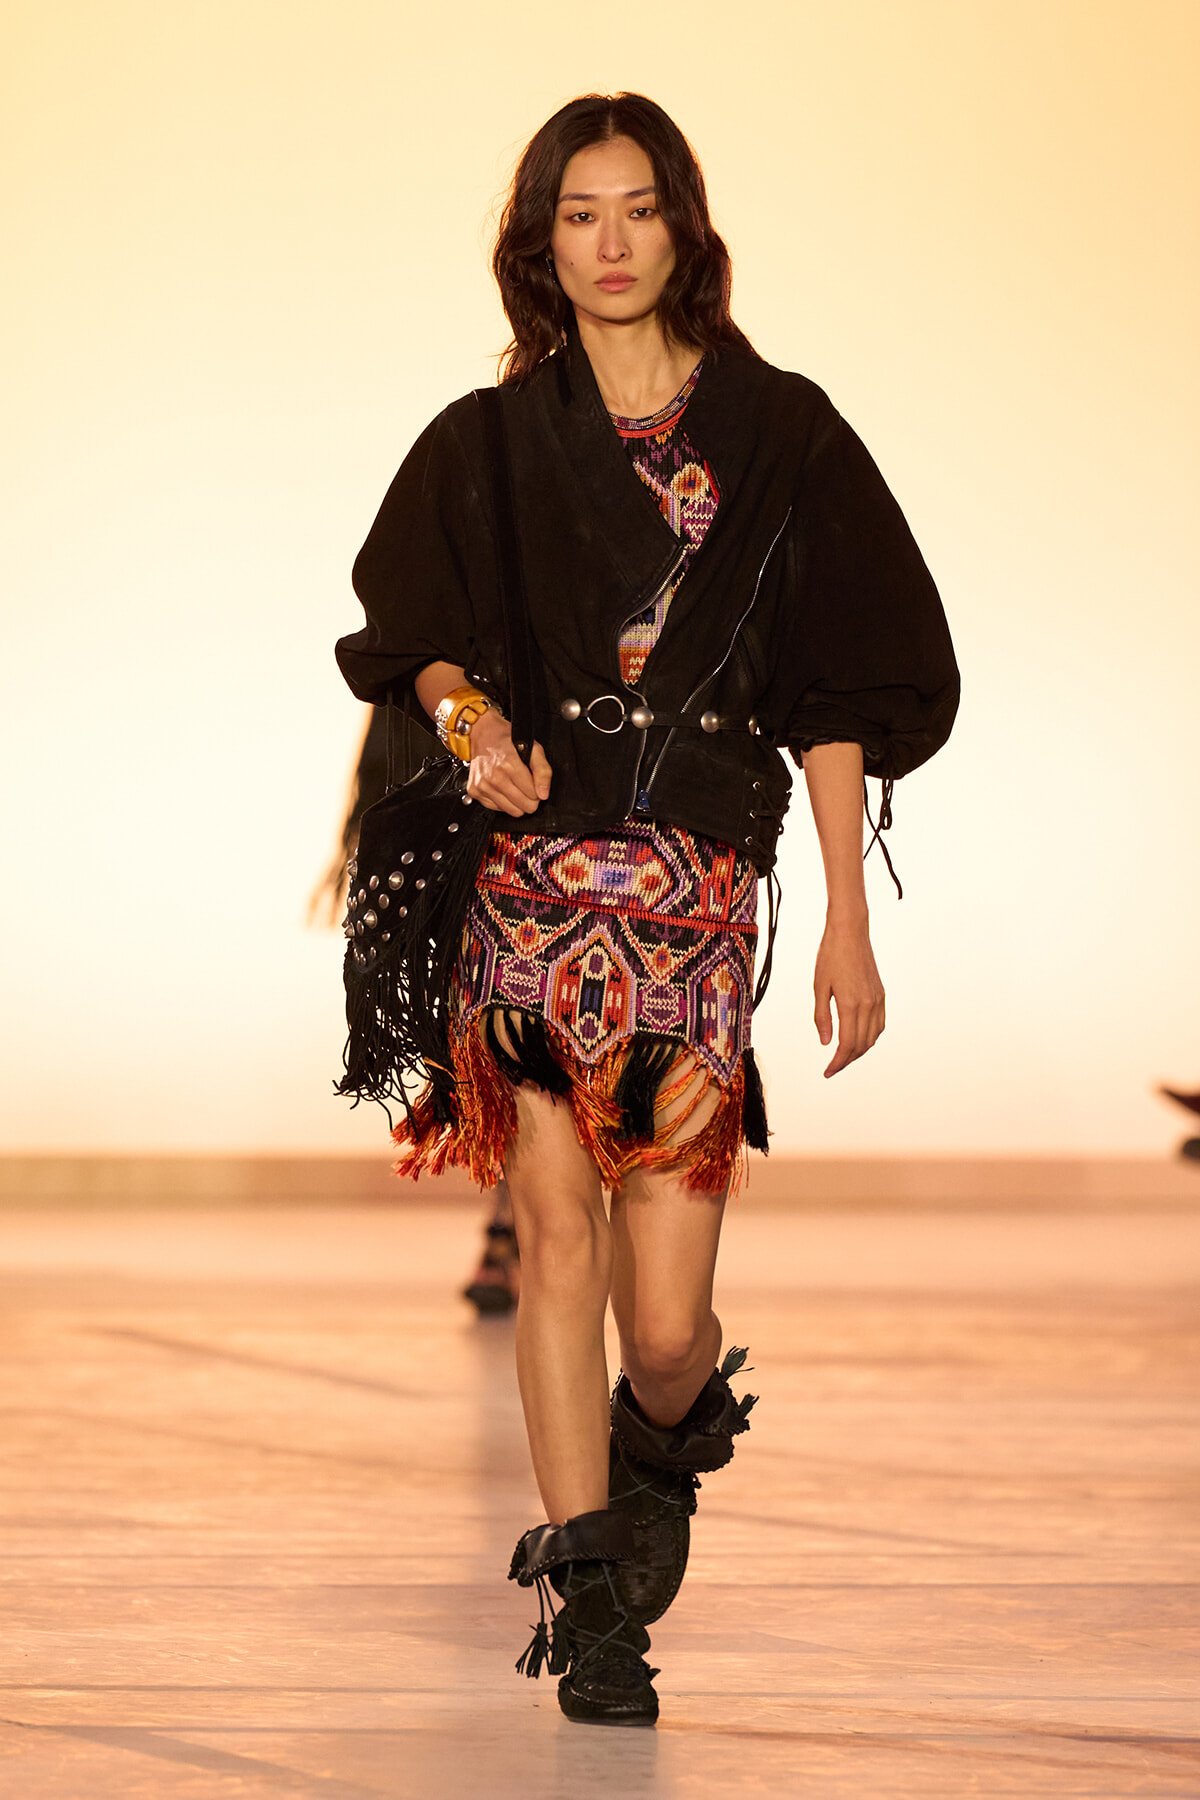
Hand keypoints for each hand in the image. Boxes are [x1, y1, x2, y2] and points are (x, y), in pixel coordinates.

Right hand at [466, 707, 551, 815]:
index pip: (533, 795)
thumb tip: (543, 793)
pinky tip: (502, 787)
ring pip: (511, 811)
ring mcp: (482, 785)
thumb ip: (543, 770)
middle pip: (523, 806)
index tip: (534, 783)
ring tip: (515, 786)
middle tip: (526, 786)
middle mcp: (494, 776)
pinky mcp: (474, 791)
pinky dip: (502, 801)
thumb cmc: (506, 740)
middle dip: (529, 799)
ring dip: (517, 802)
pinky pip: (496, 808)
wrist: (481, 733)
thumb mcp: (533, 748)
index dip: (538, 791)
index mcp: (509, 764)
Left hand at [813, 912, 884, 1076]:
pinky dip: (870, 1037)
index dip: (838, 1063)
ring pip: (872, 1037)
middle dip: (847, 1060)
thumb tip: (826, 1043)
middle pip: (861, 1045)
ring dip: (859, 1051)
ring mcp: (877, 1000)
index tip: (828, 1072)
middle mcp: (868, 1005)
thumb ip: (822, 1017)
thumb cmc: (830, 956)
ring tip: (844, 1056)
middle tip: (832, 1067)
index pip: (847, 1045)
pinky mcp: (881, 994)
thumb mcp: (819, 987)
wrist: (850, 933)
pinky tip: (859, 1039)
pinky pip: (879, 1024)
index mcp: (850, 1004)